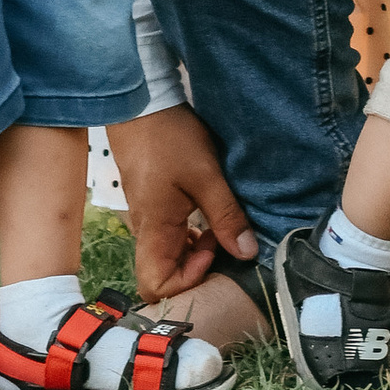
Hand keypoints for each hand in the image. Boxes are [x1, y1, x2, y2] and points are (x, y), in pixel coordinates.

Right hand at [108, 105, 254, 301]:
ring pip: (168, 255)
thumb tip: (247, 254)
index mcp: (154, 230)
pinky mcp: (153, 206)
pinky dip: (190, 236)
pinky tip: (209, 217)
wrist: (142, 104)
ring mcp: (148, 219)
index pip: (156, 286)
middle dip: (197, 269)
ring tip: (220, 227)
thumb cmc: (170, 139)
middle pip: (164, 275)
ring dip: (195, 251)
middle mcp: (146, 232)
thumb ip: (225, 215)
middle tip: (223, 240)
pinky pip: (170, 236)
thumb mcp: (205, 175)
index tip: (213, 251)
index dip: (188, 282)